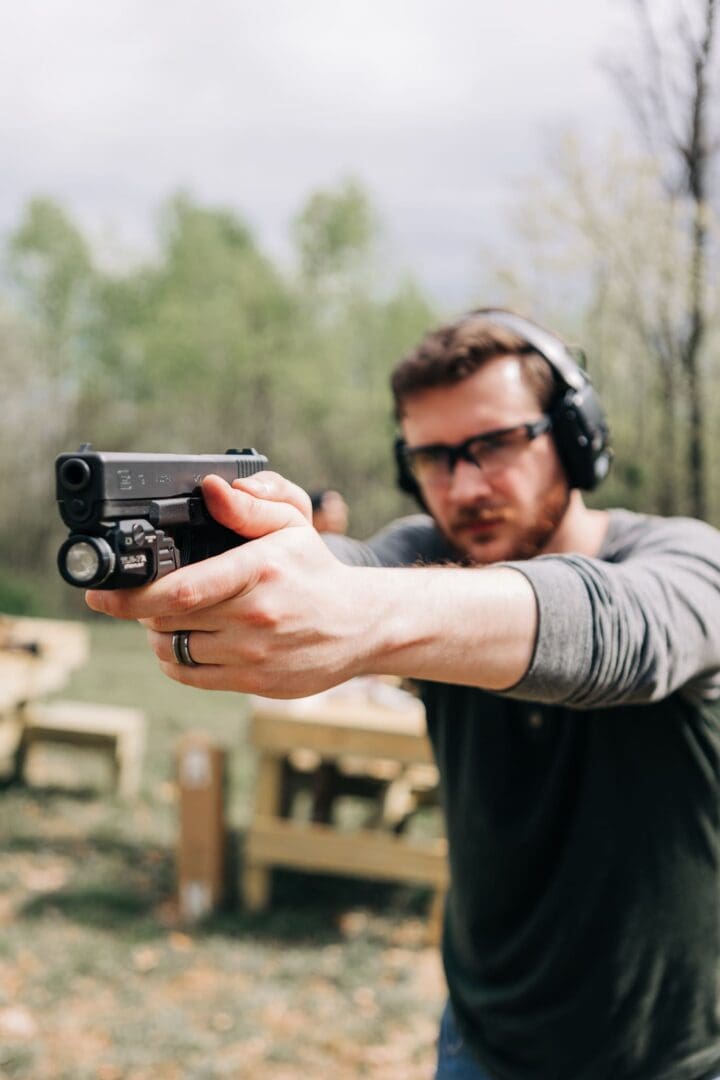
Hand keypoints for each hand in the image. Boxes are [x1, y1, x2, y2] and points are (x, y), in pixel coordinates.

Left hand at [85, 472, 371, 696]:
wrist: (361, 624)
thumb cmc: (317, 571)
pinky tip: (187, 641)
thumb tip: (209, 488)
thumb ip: (247, 506)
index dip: (129, 596)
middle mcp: (255, 617)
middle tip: (146, 595)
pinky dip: (176, 661)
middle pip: (167, 620)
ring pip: (175, 651)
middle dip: (143, 608)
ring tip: (168, 617)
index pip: (180, 590)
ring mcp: (255, 654)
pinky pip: (193, 676)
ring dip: (158, 635)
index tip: (100, 593)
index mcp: (258, 571)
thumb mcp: (290, 526)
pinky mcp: (257, 683)